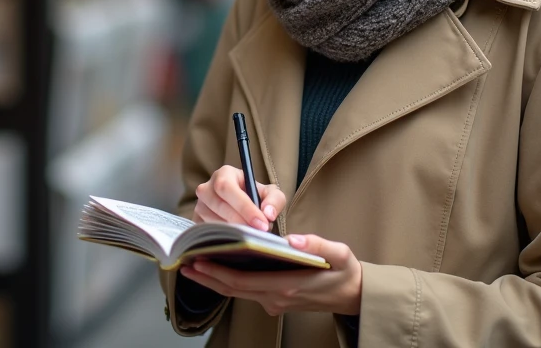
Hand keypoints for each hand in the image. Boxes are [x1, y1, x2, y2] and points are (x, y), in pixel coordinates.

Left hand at [180, 234, 362, 316]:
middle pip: (234, 289)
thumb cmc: (345, 272)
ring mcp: (275, 302)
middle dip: (208, 277)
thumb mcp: (340, 255)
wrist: (354, 296)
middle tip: (185, 263)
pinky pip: (247, 292)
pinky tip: (217, 271)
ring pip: (238, 293)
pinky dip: (229, 282)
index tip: (198, 261)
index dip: (218, 273)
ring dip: (215, 281)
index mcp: (287, 286)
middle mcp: (276, 298)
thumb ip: (318, 245)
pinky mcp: (275, 301)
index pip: (243, 281)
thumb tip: (293, 239)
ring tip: (194, 266)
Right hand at [194, 165, 285, 231]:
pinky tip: (238, 242)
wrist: (243, 206)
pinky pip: (207, 233)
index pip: (228, 188)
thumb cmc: (256, 197)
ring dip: (234, 231)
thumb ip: (274, 200)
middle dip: (240, 221)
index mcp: (224, 174)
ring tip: (251, 236)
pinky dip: (224, 239)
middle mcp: (207, 188)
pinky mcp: (197, 222)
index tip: (262, 224)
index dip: (245, 207)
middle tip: (258, 233)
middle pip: (218, 205)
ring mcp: (199, 206)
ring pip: (213, 221)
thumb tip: (268, 214)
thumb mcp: (270, 194)